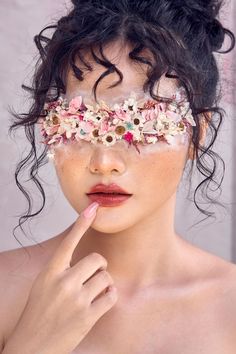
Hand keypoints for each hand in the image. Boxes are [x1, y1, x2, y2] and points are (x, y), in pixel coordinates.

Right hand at [3, 202, 117, 353]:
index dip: (81, 223)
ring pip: (106, 277)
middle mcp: (63, 282)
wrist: (31, 347)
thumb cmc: (37, 314)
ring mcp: (76, 299)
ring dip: (105, 283)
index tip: (92, 207)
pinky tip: (103, 299)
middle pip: (97, 259)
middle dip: (100, 265)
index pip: (69, 241)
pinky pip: (111, 296)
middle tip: (96, 273)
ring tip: (96, 290)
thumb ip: (61, 271)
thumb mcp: (43, 285)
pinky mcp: (87, 316)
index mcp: (50, 272)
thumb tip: (86, 260)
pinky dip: (110, 296)